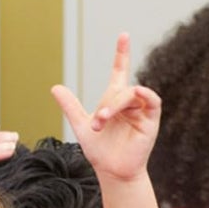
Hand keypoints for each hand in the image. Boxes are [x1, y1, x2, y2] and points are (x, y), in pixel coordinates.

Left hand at [52, 33, 160, 184]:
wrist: (112, 172)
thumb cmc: (100, 151)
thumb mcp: (82, 125)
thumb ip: (71, 106)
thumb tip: (55, 87)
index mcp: (114, 101)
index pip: (120, 71)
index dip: (122, 54)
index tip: (124, 35)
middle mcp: (129, 104)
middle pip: (121, 89)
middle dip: (107, 104)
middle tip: (98, 122)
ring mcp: (141, 112)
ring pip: (132, 94)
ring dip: (117, 105)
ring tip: (104, 120)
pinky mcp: (151, 122)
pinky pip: (153, 102)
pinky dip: (146, 95)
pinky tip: (137, 92)